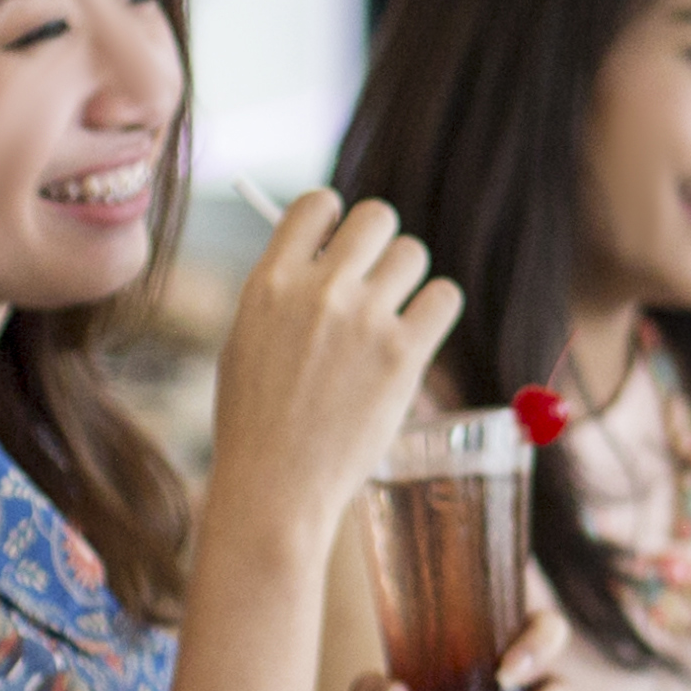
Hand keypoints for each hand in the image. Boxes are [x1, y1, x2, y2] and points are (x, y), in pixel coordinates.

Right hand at [204, 190, 458, 554]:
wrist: (275, 487)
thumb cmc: (256, 422)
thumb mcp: (246, 341)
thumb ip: (285, 294)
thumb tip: (326, 252)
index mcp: (270, 282)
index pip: (317, 203)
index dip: (335, 220)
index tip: (339, 247)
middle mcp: (319, 290)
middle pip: (377, 217)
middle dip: (380, 244)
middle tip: (375, 282)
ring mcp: (364, 319)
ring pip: (415, 254)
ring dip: (410, 280)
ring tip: (393, 319)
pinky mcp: (404, 353)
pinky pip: (444, 297)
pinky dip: (435, 310)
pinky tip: (417, 336)